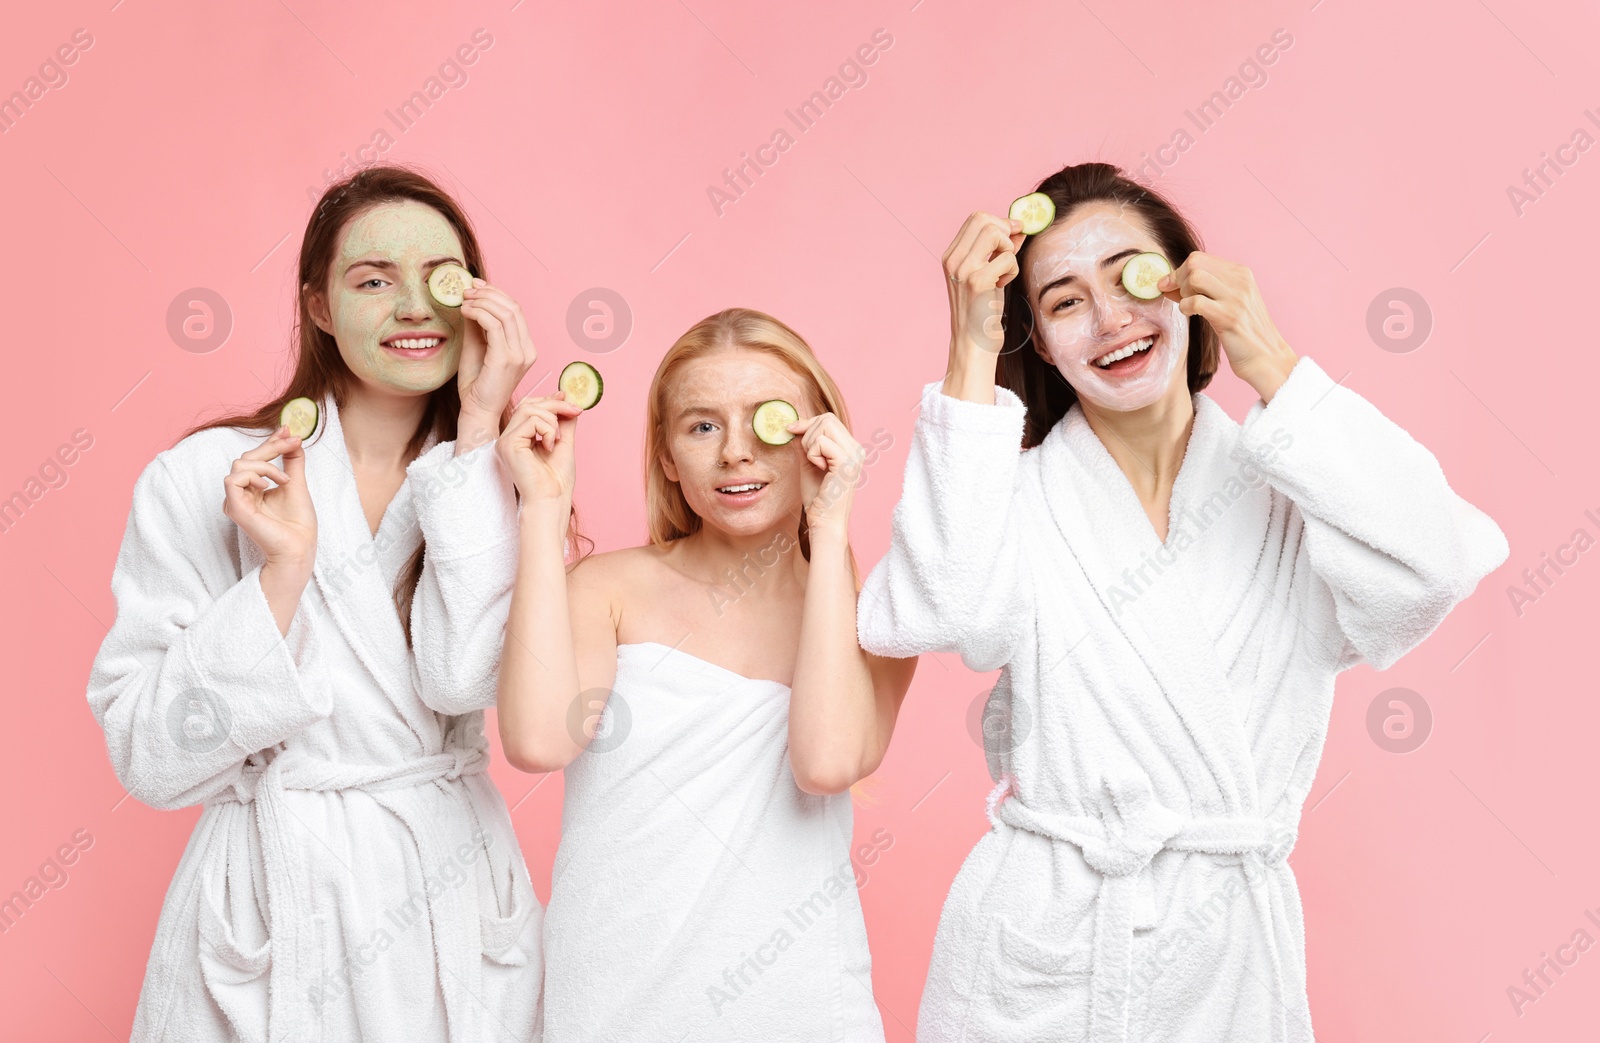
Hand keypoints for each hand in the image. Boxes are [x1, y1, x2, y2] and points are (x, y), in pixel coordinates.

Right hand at [223, 427, 316, 568]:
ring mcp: (236, 501)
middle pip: (247, 457)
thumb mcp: (297, 483)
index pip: (256, 458)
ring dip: (265, 464)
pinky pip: (233, 480)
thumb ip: (292, 461)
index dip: (270, 442)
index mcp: (255, 488)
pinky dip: (252, 476)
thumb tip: (292, 437)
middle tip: (292, 442)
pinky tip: (268, 486)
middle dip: (271, 446)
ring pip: (240, 464)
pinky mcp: (234, 508)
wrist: (300, 547)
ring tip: (284, 479)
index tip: (287, 430)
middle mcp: (242, 493)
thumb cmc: (298, 523)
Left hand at [456, 279, 537, 451]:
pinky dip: (479, 312)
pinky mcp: (507, 359)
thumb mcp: (476, 347)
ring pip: (506, 313)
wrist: (477, 412)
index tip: (476, 285)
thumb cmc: (476, 385)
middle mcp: (527, 350)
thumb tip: (471, 300)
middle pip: (514, 308)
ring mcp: (520, 355)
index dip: (496, 293)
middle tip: (467, 289)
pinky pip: (495, 325)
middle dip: (489, 293)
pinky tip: (465, 311)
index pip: (516, 311)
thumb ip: (477, 325)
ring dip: (482, 301)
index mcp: (525, 348)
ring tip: (464, 300)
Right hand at [496, 391, 584, 505]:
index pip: (528, 408)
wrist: (553, 499)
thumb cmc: (557, 480)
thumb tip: (566, 400)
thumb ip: (562, 422)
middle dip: (555, 405)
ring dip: (552, 420)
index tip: (568, 400)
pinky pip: (530, 421)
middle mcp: (508, 438)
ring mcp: (505, 441)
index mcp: (519, 438)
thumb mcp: (563, 443)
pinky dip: (547, 430)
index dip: (548, 400)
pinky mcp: (508, 444)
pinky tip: (550, 446)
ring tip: (557, 439)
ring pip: (529, 409)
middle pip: (528, 404)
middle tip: (576, 412)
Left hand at [787, 411, 865, 539]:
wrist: (825, 522)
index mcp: (850, 448)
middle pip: (827, 418)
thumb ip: (805, 444)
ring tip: (815, 464)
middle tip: (808, 456)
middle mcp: (856, 448)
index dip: (807, 423)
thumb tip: (794, 425)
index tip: (791, 431)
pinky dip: (812, 453)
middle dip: (808, 432)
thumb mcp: (808, 463)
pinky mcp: (846, 462)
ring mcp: (854, 455)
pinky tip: (819, 468)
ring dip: (810, 444)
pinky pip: (821, 441)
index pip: (829, 419)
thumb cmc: (818, 497)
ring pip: (824, 426)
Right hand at [943, 210, 1025, 358]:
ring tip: (1004, 272)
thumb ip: (999, 251)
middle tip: (1010, 253)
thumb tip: (1018, 228)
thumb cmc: (982, 313)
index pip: (976, 218)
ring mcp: (963, 270)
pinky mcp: (976, 282)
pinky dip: (1012, 270)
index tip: (1015, 234)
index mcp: (951, 256)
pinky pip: (1007, 258)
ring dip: (1008, 250)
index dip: (1000, 221)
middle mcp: (953, 260)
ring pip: (993, 232)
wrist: (972, 345)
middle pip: (983, 218)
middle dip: (1005, 231)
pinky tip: (1002, 286)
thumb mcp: (988, 276)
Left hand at [1156, 252, 1298, 398]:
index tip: (1170, 286)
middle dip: (1178, 279)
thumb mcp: (1228, 302)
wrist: (1266, 357)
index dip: (1179, 271)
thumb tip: (1167, 283)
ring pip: (1195, 277)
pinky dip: (1185, 307)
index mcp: (1241, 273)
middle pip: (1195, 262)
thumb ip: (1205, 289)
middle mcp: (1240, 281)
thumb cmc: (1243, 333)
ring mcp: (1236, 298)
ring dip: (1183, 292)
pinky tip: (1190, 315)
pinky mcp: (1228, 317)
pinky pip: (1196, 302)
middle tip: (1179, 297)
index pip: (1200, 258)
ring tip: (1188, 306)